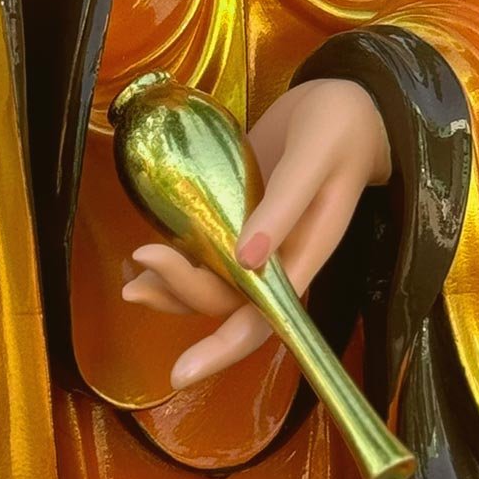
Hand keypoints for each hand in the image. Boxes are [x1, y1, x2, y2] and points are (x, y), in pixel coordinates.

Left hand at [120, 77, 391, 390]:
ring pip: (210, 283)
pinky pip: (205, 252)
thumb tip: (243, 262)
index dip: (222, 350)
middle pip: (224, 300)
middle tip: (142, 255)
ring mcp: (256, 241)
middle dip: (180, 289)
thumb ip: (285, 206)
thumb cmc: (340, 129)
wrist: (347, 106)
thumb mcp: (314, 158)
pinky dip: (174, 258)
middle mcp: (278, 260)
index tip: (179, 372)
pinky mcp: (240, 216)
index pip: (262, 321)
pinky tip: (142, 255)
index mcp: (304, 255)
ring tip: (131, 275)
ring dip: (169, 286)